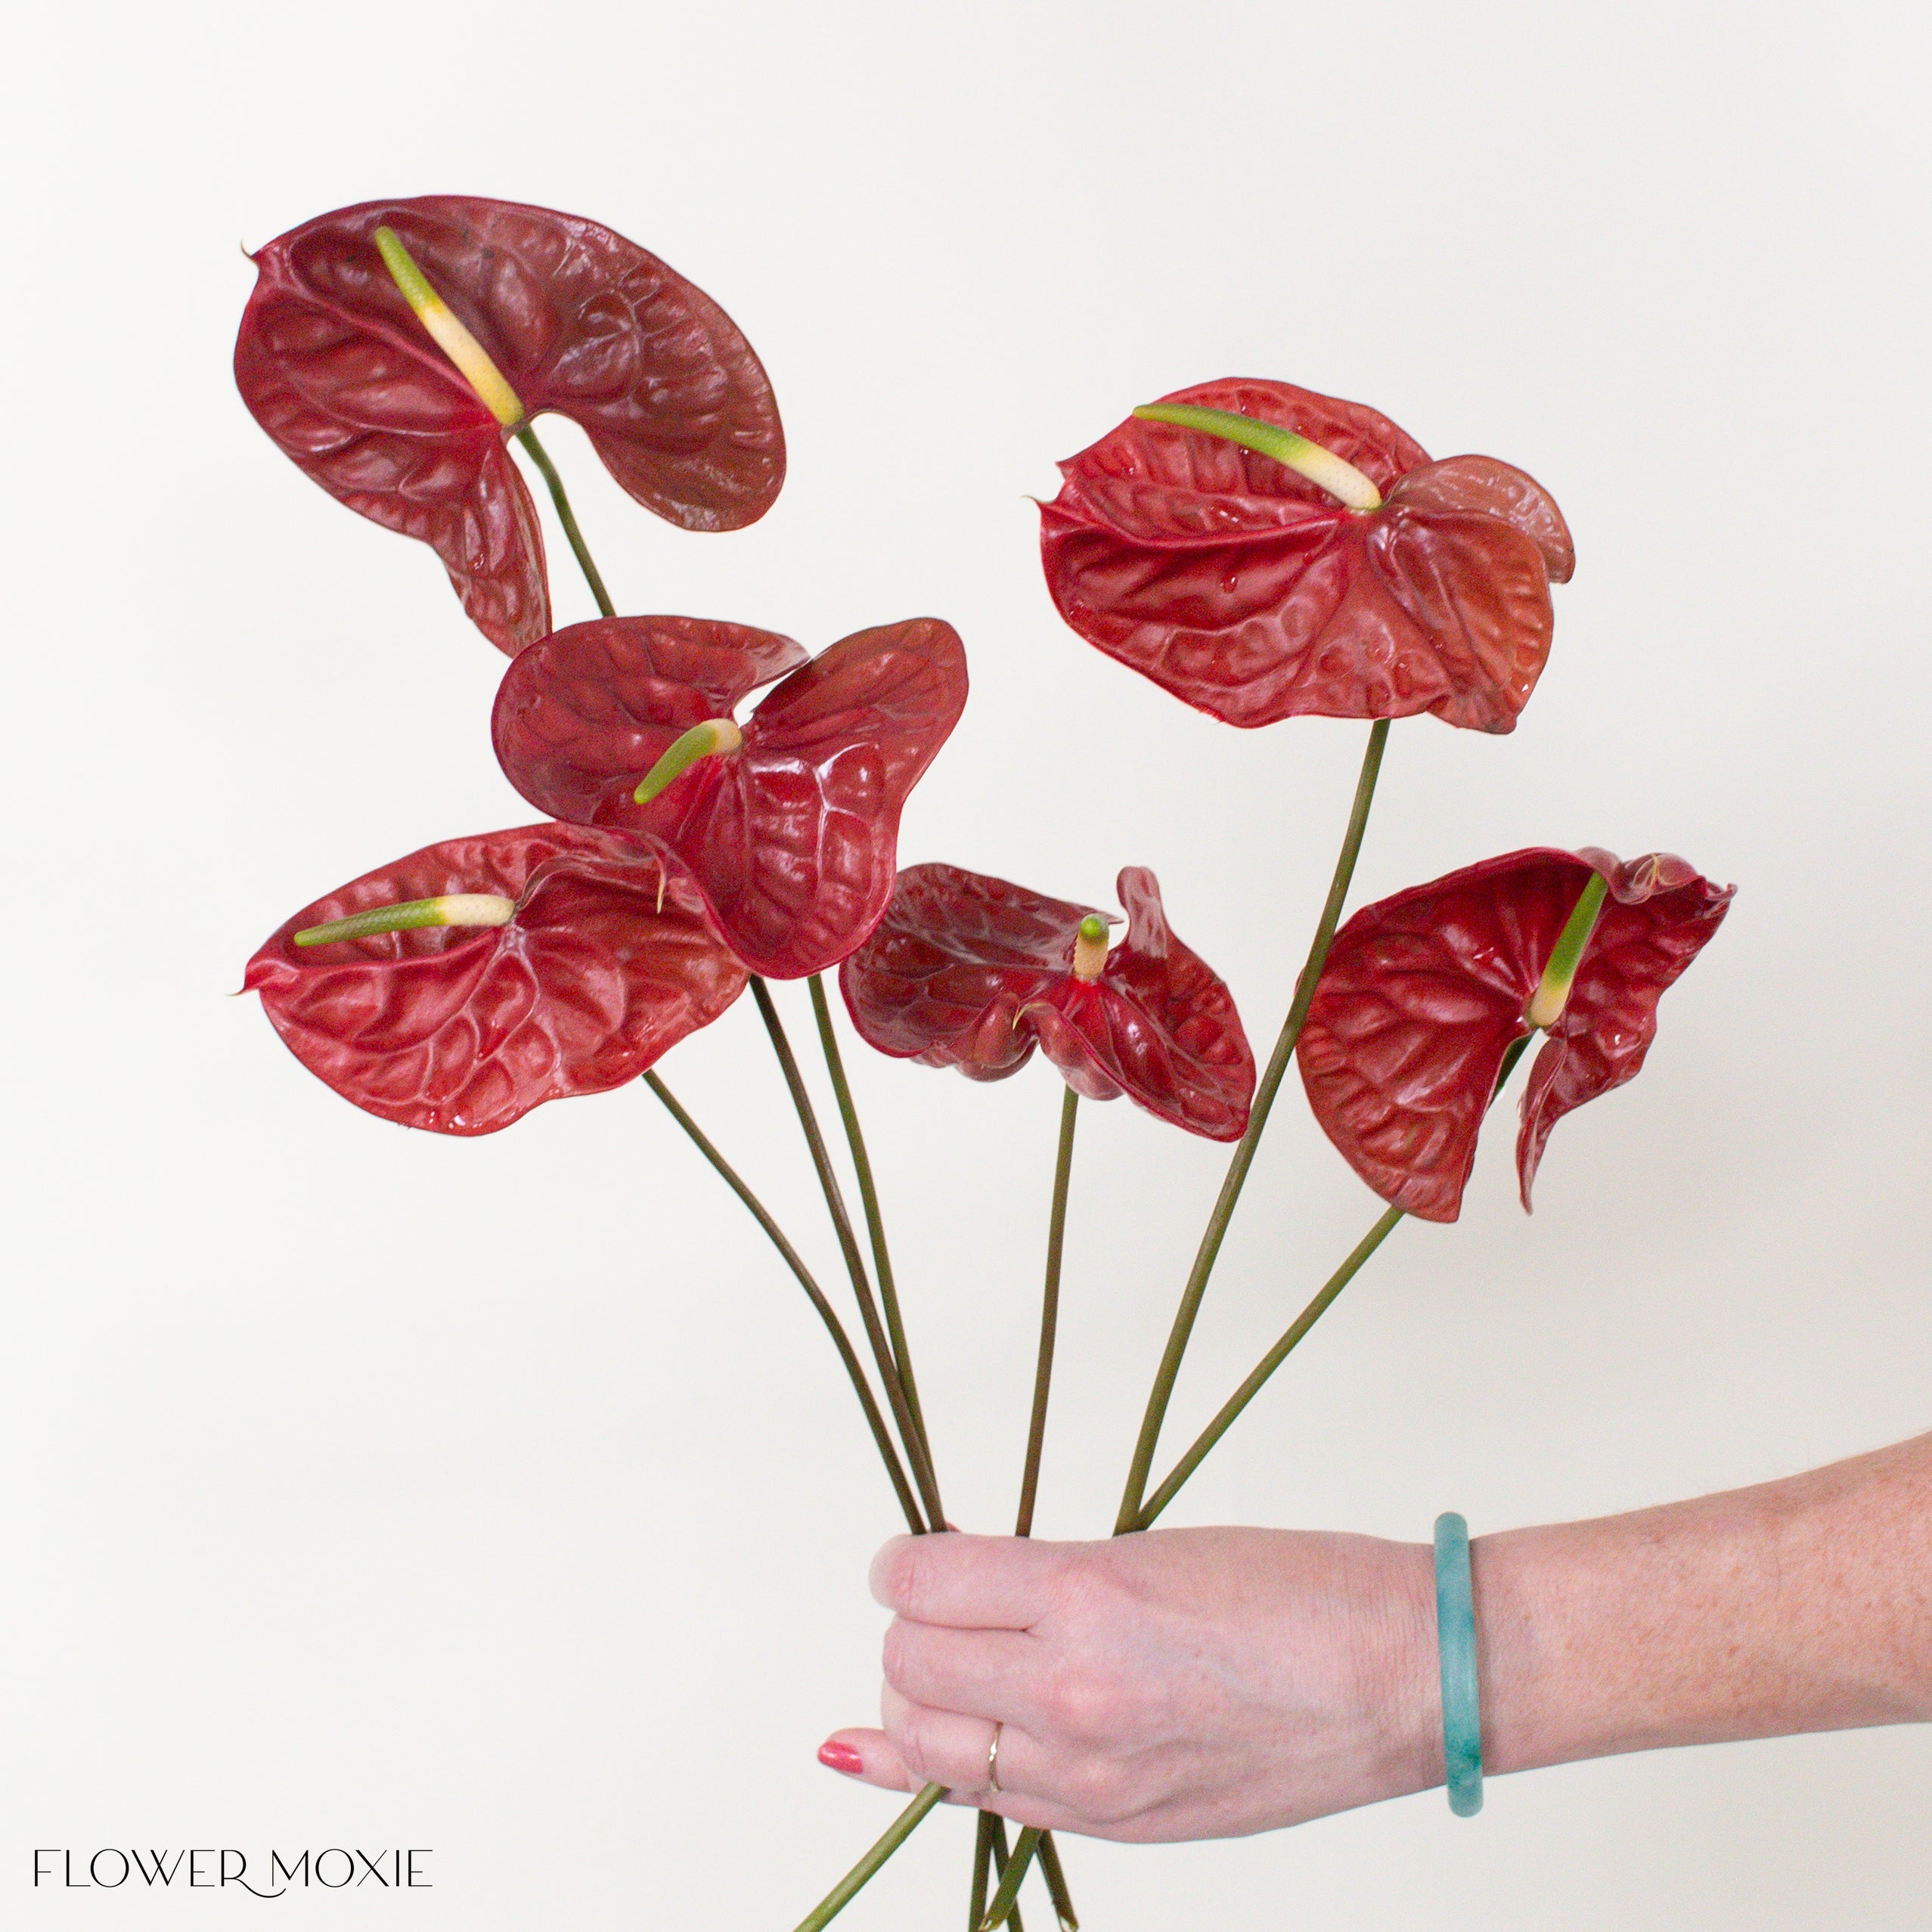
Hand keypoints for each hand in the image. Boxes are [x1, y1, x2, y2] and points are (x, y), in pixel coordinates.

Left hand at [817, 1526, 1442, 1841]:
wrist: (1405, 1678)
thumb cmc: (1301, 1592)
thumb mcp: (1149, 1550)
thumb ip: (1044, 1577)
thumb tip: (952, 1581)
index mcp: (1087, 1598)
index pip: (921, 1581)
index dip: (904, 1562)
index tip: (915, 1557)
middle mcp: (1074, 1693)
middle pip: (906, 1665)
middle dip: (909, 1628)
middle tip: (941, 1606)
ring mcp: (1091, 1775)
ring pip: (926, 1744)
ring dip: (919, 1699)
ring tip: (951, 1666)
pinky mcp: (1117, 1826)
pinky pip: (984, 1806)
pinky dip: (936, 1771)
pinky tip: (890, 1754)